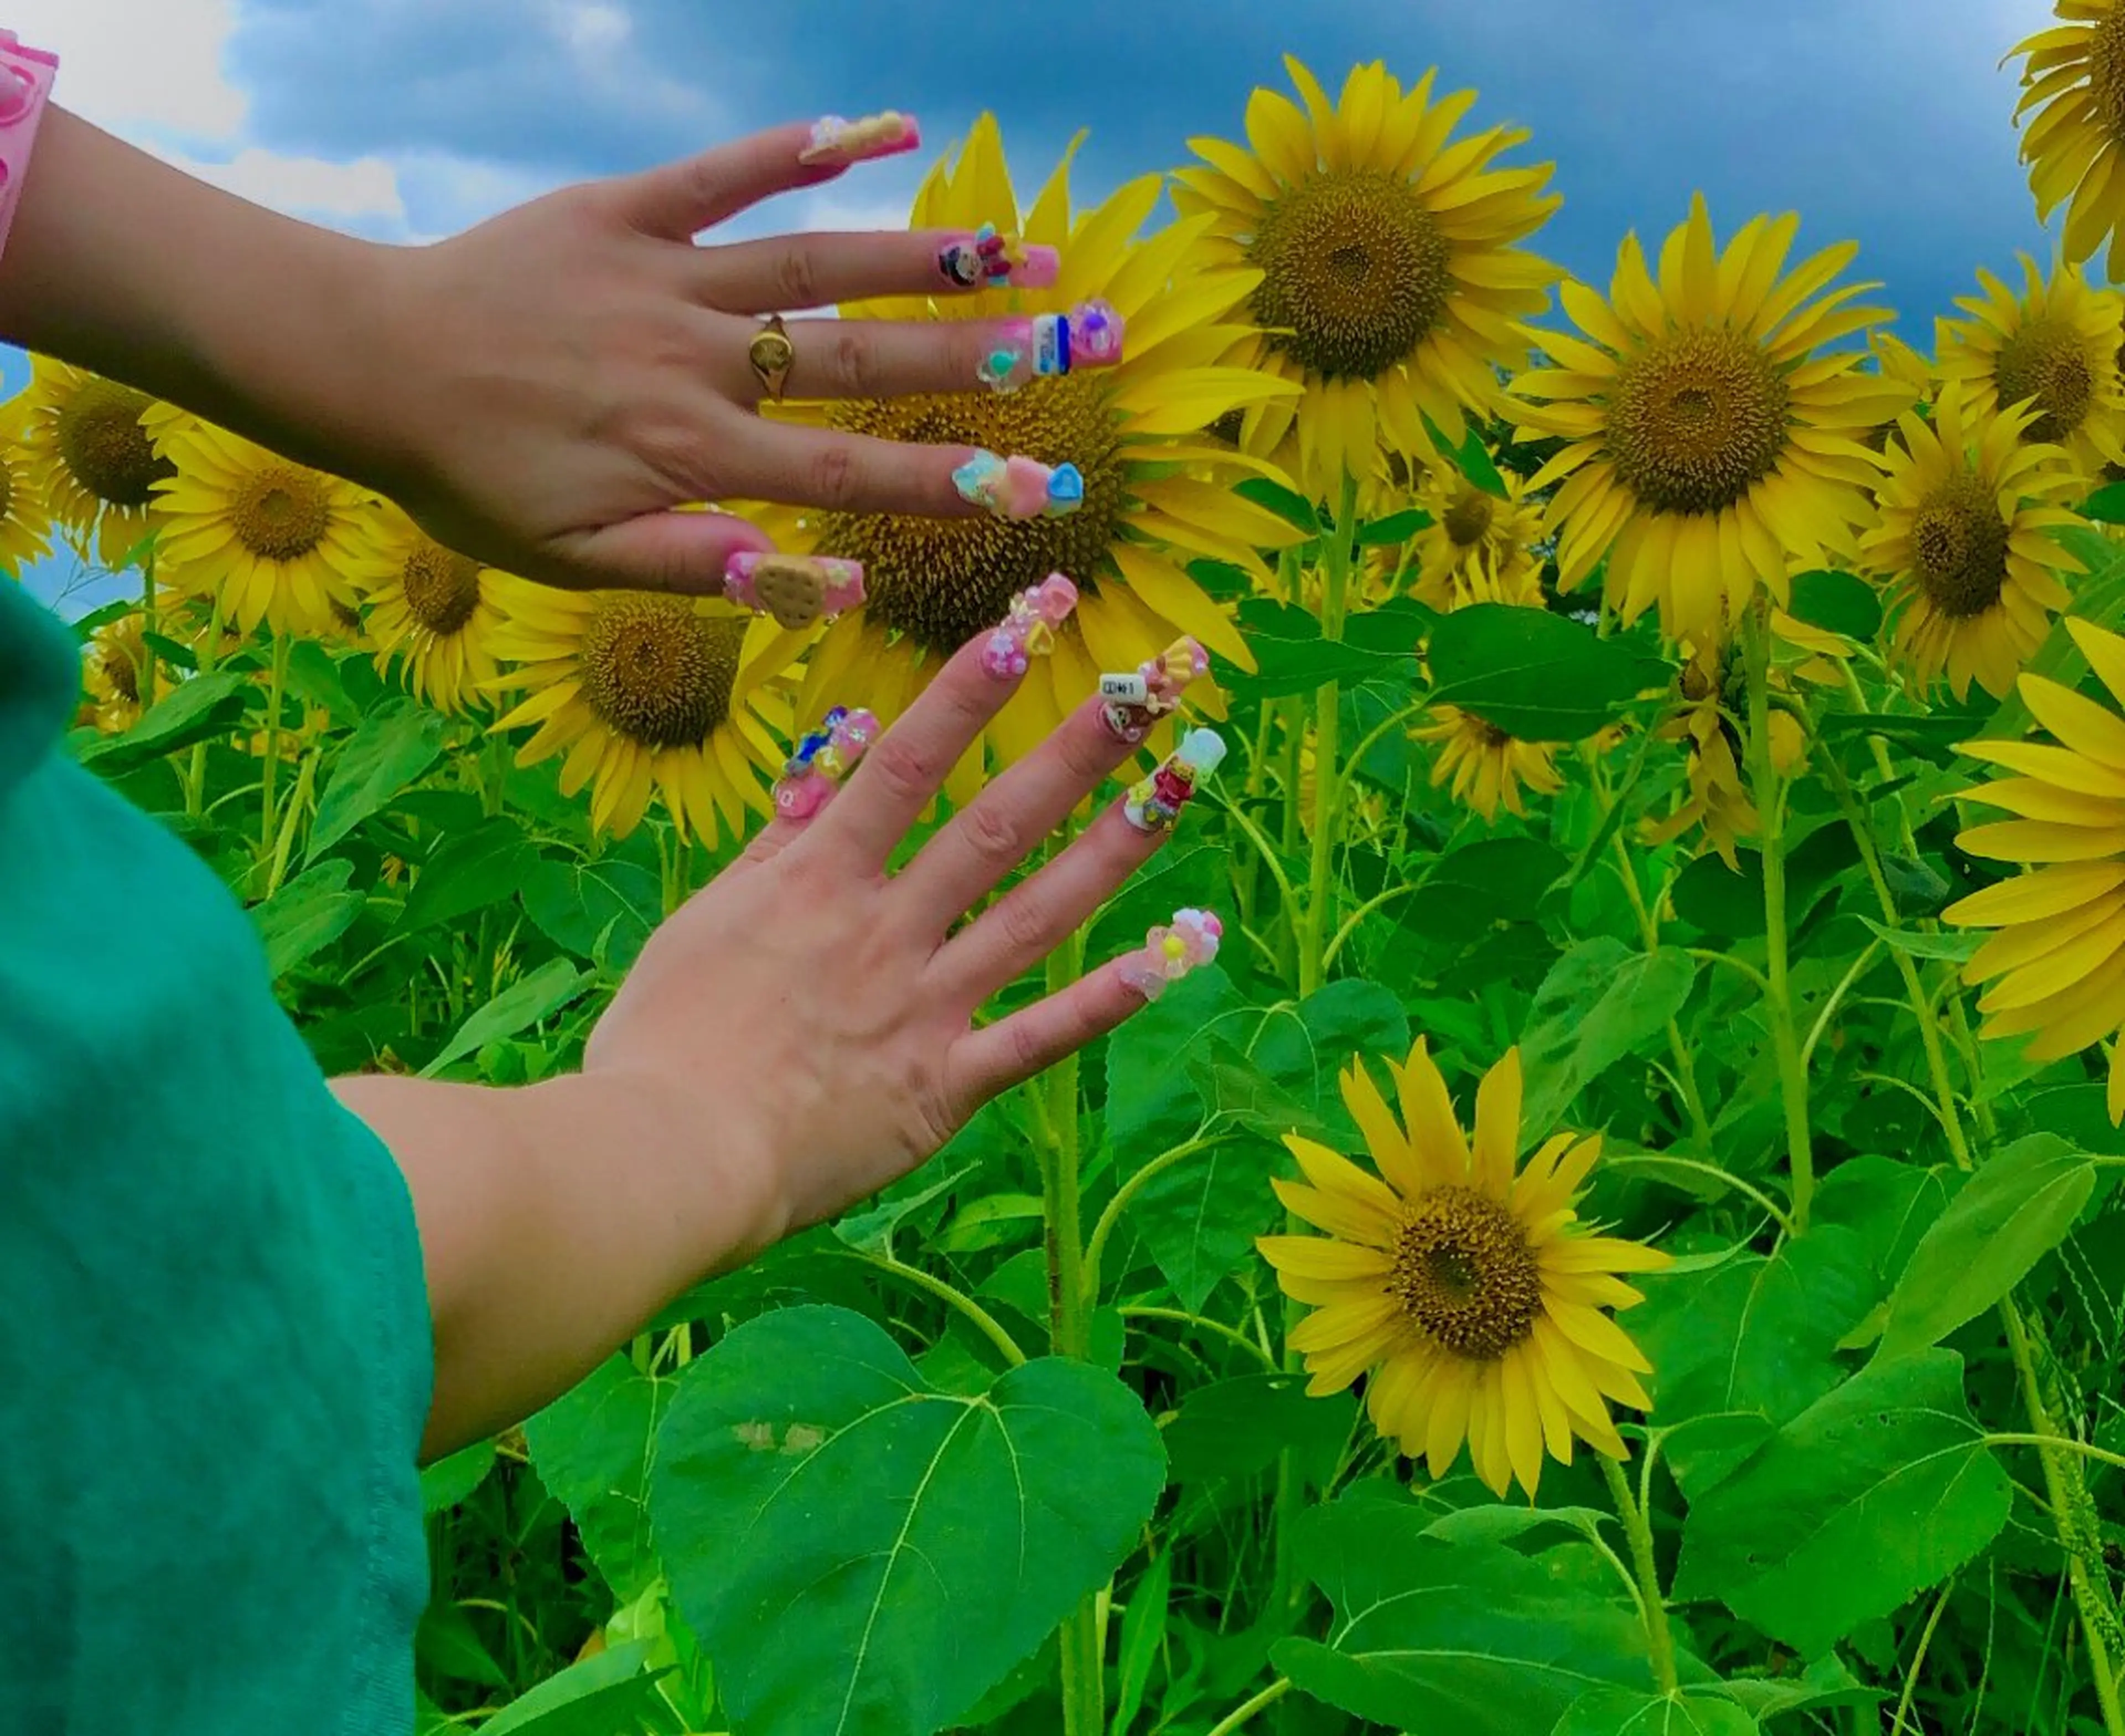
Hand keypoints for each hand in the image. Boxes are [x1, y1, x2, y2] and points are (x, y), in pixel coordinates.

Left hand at [366, 118, 1069, 595]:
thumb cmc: (474, 480)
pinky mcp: (623, 212)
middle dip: (980, 358)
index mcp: (692, 456)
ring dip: (924, 257)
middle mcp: (696, 364)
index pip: (847, 474)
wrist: (366, 366)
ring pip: (813, 264)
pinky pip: (723, 174)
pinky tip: (886, 129)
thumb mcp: (575, 563)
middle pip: (860, 361)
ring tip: (1020, 252)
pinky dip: (800, 149)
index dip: (950, 482)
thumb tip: (829, 585)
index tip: (1043, 487)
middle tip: (1084, 345)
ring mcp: (665, 279)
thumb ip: (700, 570)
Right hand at [581, 608, 1208, 1241]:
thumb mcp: (708, 919)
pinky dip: (1106, 999)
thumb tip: (835, 752)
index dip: (972, 689)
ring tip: (1181, 787)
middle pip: (996, 823)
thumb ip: (780, 841)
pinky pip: (1037, 1039)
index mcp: (819, 882)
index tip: (1030, 623)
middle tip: (1149, 686)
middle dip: (1077, 748)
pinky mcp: (941, 1088)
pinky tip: (1174, 955)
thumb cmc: (664, 1037)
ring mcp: (922, 1007)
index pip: (908, 762)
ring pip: (1036, 915)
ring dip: (1114, 848)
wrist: (665, 1155)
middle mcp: (884, 930)